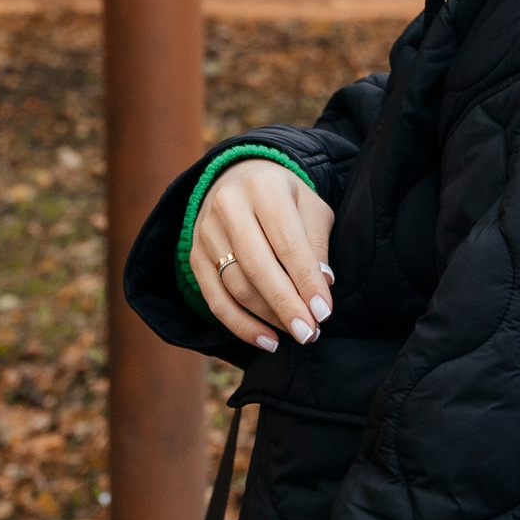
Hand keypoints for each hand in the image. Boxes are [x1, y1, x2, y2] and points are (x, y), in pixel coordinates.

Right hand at [191, 158, 336, 350]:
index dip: (306, 280)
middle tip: (310, 332)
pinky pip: (215, 300)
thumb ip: (317, 244)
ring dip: (268, 317)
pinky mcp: (194, 255)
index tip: (324, 312)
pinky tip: (267, 340)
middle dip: (286, 305)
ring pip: (236, 286)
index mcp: (264, 187)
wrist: (241, 179)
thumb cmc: (287, 199)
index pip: (287, 241)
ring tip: (296, 333)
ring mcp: (206, 231)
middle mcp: (229, 206)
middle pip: (257, 266)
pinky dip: (241, 325)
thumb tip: (323, 285)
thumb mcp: (311, 208)